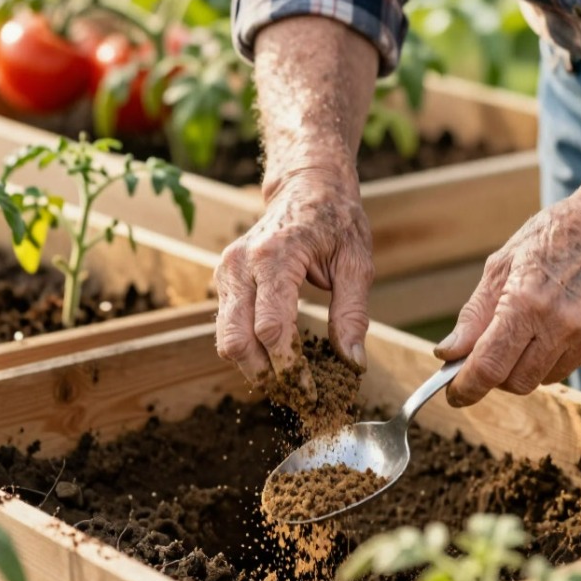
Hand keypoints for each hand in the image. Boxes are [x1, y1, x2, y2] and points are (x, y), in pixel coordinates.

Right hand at [214, 168, 373, 393]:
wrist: (307, 185)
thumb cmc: (336, 220)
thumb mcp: (357, 263)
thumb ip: (353, 314)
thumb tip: (352, 363)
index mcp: (276, 257)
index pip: (272, 329)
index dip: (290, 368)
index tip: (313, 392)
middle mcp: (242, 264)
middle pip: (238, 341)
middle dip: (268, 376)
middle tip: (300, 395)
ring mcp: (227, 272)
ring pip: (226, 340)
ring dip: (255, 368)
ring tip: (290, 381)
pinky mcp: (224, 280)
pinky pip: (227, 328)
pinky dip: (248, 351)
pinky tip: (277, 359)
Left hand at [435, 183, 580, 406]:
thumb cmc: (550, 239)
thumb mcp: (501, 266)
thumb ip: (474, 315)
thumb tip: (448, 353)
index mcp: (527, 301)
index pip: (489, 366)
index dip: (467, 387)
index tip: (455, 394)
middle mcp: (560, 324)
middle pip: (515, 382)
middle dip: (495, 375)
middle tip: (490, 352)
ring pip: (541, 379)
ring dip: (524, 366)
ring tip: (529, 327)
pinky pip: (566, 367)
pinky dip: (552, 356)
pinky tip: (556, 324)